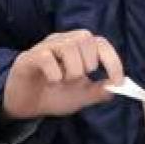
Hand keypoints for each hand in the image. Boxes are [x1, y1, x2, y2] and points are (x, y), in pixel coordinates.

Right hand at [1, 30, 124, 119]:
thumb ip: (99, 91)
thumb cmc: (53, 95)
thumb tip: (118, 87)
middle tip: (78, 80)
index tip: (117, 81)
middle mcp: (61, 41)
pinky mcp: (29, 57)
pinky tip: (51, 82)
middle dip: (88, 64)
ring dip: (72, 70)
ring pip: (68, 47)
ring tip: (64, 82)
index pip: (100, 43)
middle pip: (85, 38)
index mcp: (77, 47)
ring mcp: (44, 47)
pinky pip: (46, 58)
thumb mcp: (82, 96)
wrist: (26, 105)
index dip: (112, 61)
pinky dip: (55, 74)